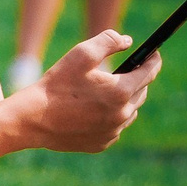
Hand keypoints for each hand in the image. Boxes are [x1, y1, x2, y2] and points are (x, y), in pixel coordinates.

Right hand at [13, 32, 153, 152]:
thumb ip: (108, 41)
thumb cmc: (56, 85)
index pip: (149, 73)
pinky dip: (111, 117)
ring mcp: (112, 132)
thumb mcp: (81, 54)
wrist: (32, 120)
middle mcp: (121, 115)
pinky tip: (95, 110)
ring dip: (125, 100)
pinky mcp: (101, 144)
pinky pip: (114, 128)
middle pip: (141, 93)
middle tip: (128, 70)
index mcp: (120, 92)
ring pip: (129, 112)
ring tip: (110, 91)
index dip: (153, 60)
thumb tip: (128, 41)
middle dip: (138, 79)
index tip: (154, 53)